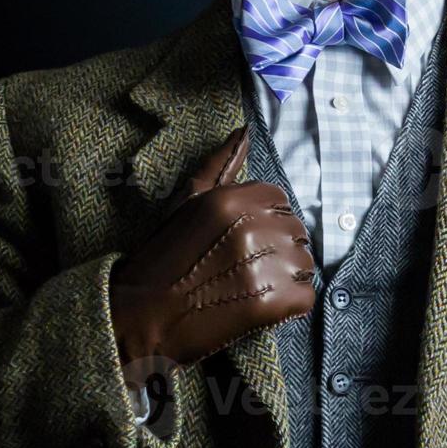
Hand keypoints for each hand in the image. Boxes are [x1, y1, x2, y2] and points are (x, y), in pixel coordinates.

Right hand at [109, 126, 314, 386]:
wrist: (141, 317)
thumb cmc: (160, 261)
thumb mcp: (183, 205)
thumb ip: (218, 167)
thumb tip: (242, 131)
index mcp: (229, 201)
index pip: (279, 198)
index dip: (268, 219)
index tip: (249, 239)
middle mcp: (250, 229)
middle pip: (296, 230)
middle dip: (279, 248)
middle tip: (250, 268)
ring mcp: (263, 268)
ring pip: (305, 263)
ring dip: (288, 277)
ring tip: (255, 288)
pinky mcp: (271, 304)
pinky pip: (305, 297)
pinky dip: (291, 305)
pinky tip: (264, 307)